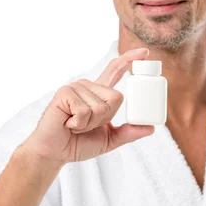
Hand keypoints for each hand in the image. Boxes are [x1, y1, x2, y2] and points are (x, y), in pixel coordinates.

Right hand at [23, 47, 154, 163]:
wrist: (55, 153)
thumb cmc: (79, 144)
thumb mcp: (110, 139)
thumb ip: (129, 133)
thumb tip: (151, 128)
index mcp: (99, 94)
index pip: (116, 71)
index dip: (129, 60)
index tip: (145, 52)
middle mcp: (88, 87)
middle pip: (116, 97)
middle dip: (106, 119)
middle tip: (86, 125)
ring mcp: (76, 88)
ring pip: (101, 107)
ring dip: (90, 124)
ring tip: (74, 125)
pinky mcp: (65, 93)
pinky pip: (85, 111)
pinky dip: (79, 124)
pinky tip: (67, 123)